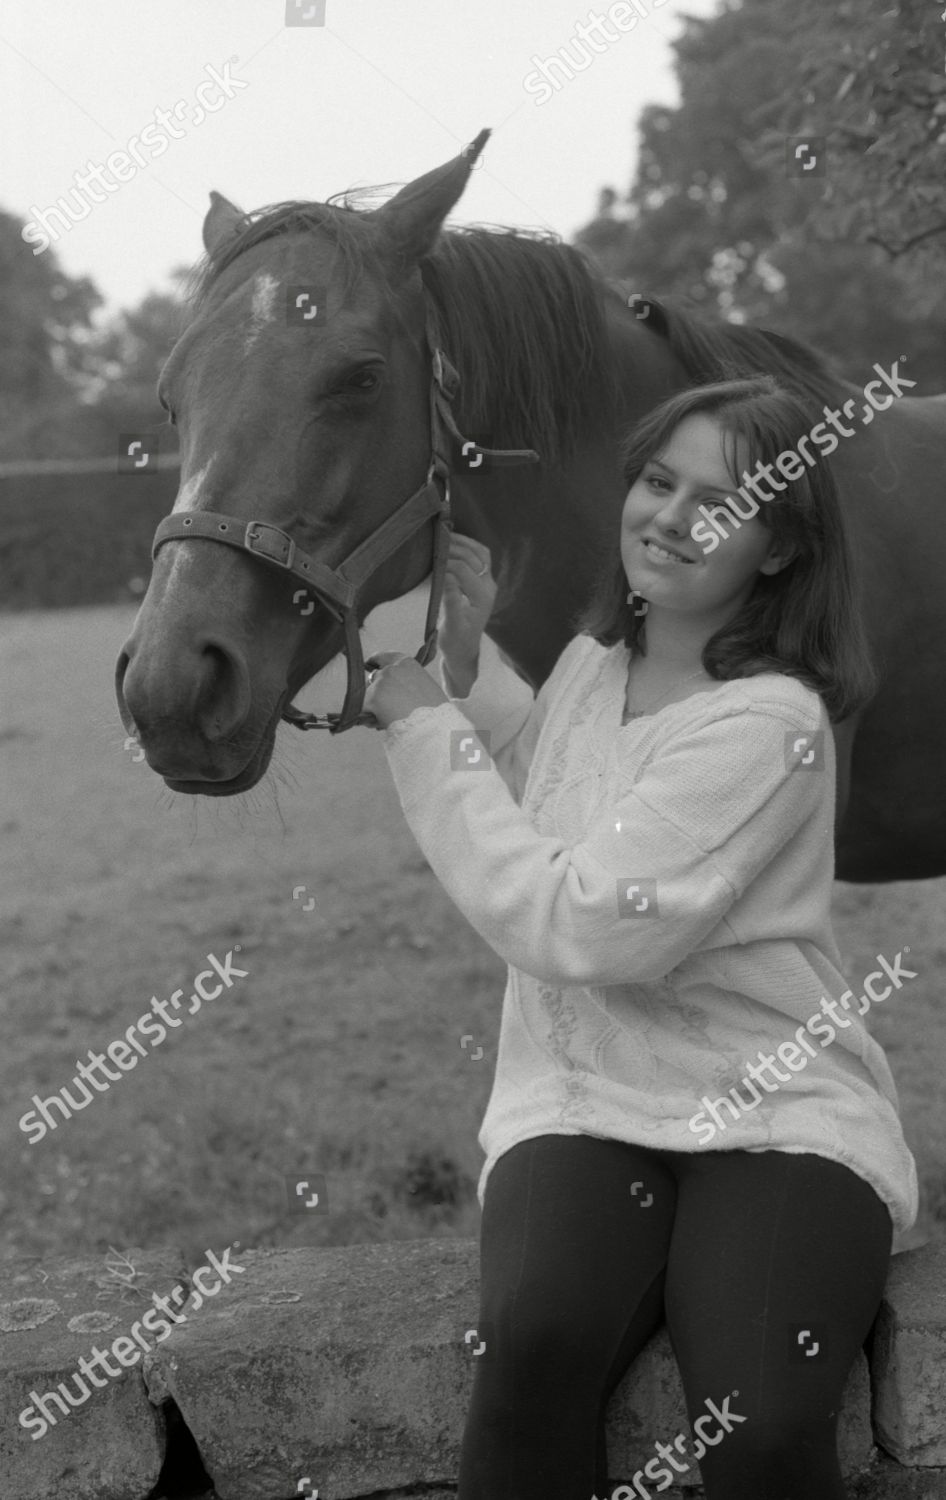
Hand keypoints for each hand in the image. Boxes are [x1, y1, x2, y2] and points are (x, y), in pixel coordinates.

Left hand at [361, 651, 448, 729]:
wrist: (434, 728)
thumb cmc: (435, 713)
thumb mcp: (424, 687)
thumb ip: (407, 682)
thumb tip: (390, 690)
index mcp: (406, 663)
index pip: (383, 657)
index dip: (375, 663)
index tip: (369, 666)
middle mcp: (391, 668)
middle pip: (373, 678)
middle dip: (374, 691)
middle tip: (384, 707)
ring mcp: (380, 683)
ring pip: (367, 695)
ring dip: (372, 706)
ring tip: (387, 720)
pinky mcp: (372, 699)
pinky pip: (363, 710)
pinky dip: (369, 718)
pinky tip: (381, 725)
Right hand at [439, 533, 497, 666]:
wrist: (463, 651)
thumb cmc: (455, 642)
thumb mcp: (451, 626)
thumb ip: (451, 602)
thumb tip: (447, 576)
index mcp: (482, 597)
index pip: (465, 569)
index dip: (447, 561)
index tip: (430, 557)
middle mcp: (489, 587)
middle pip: (474, 557)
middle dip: (455, 547)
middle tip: (434, 541)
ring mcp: (487, 583)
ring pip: (481, 553)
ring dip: (464, 542)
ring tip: (444, 535)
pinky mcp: (482, 582)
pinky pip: (479, 557)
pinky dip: (467, 546)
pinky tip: (452, 543)